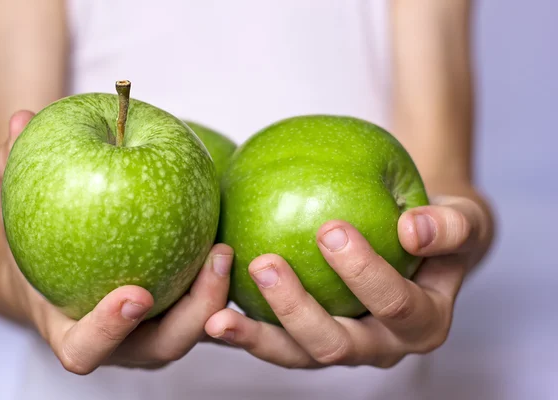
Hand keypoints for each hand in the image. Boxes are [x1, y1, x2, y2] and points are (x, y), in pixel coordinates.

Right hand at [0, 111, 233, 373]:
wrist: (65, 267)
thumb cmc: (42, 245)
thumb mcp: (22, 216)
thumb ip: (14, 178)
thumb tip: (19, 121)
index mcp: (76, 333)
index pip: (88, 348)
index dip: (109, 329)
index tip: (134, 294)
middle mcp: (124, 342)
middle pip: (165, 345)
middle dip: (195, 311)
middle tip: (214, 257)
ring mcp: (159, 329)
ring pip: (199, 328)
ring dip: (219, 294)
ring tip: (227, 246)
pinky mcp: (184, 308)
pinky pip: (209, 300)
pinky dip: (222, 277)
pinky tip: (232, 232)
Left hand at [205, 189, 493, 367]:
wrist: (417, 241)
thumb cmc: (438, 229)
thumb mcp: (462, 221)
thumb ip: (449, 226)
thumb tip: (413, 228)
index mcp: (422, 324)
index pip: (395, 305)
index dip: (365, 273)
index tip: (331, 228)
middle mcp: (381, 346)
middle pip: (336, 344)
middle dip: (297, 309)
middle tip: (263, 263)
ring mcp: (341, 346)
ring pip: (296, 354)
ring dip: (257, 335)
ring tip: (216, 314)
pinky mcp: (308, 337)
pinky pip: (273, 337)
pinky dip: (242, 327)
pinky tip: (208, 304)